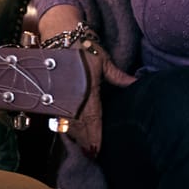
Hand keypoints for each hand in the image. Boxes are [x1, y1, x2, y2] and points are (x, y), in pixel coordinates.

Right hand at [39, 5, 131, 159]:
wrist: (60, 33)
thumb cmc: (84, 46)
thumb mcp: (104, 61)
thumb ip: (118, 76)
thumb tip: (136, 83)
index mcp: (88, 91)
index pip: (92, 120)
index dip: (94, 138)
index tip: (97, 152)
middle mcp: (72, 97)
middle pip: (77, 127)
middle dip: (84, 141)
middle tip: (91, 155)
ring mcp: (60, 96)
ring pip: (66, 122)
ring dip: (74, 135)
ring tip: (81, 148)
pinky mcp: (52, 93)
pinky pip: (58, 114)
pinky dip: (64, 124)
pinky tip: (68, 132)